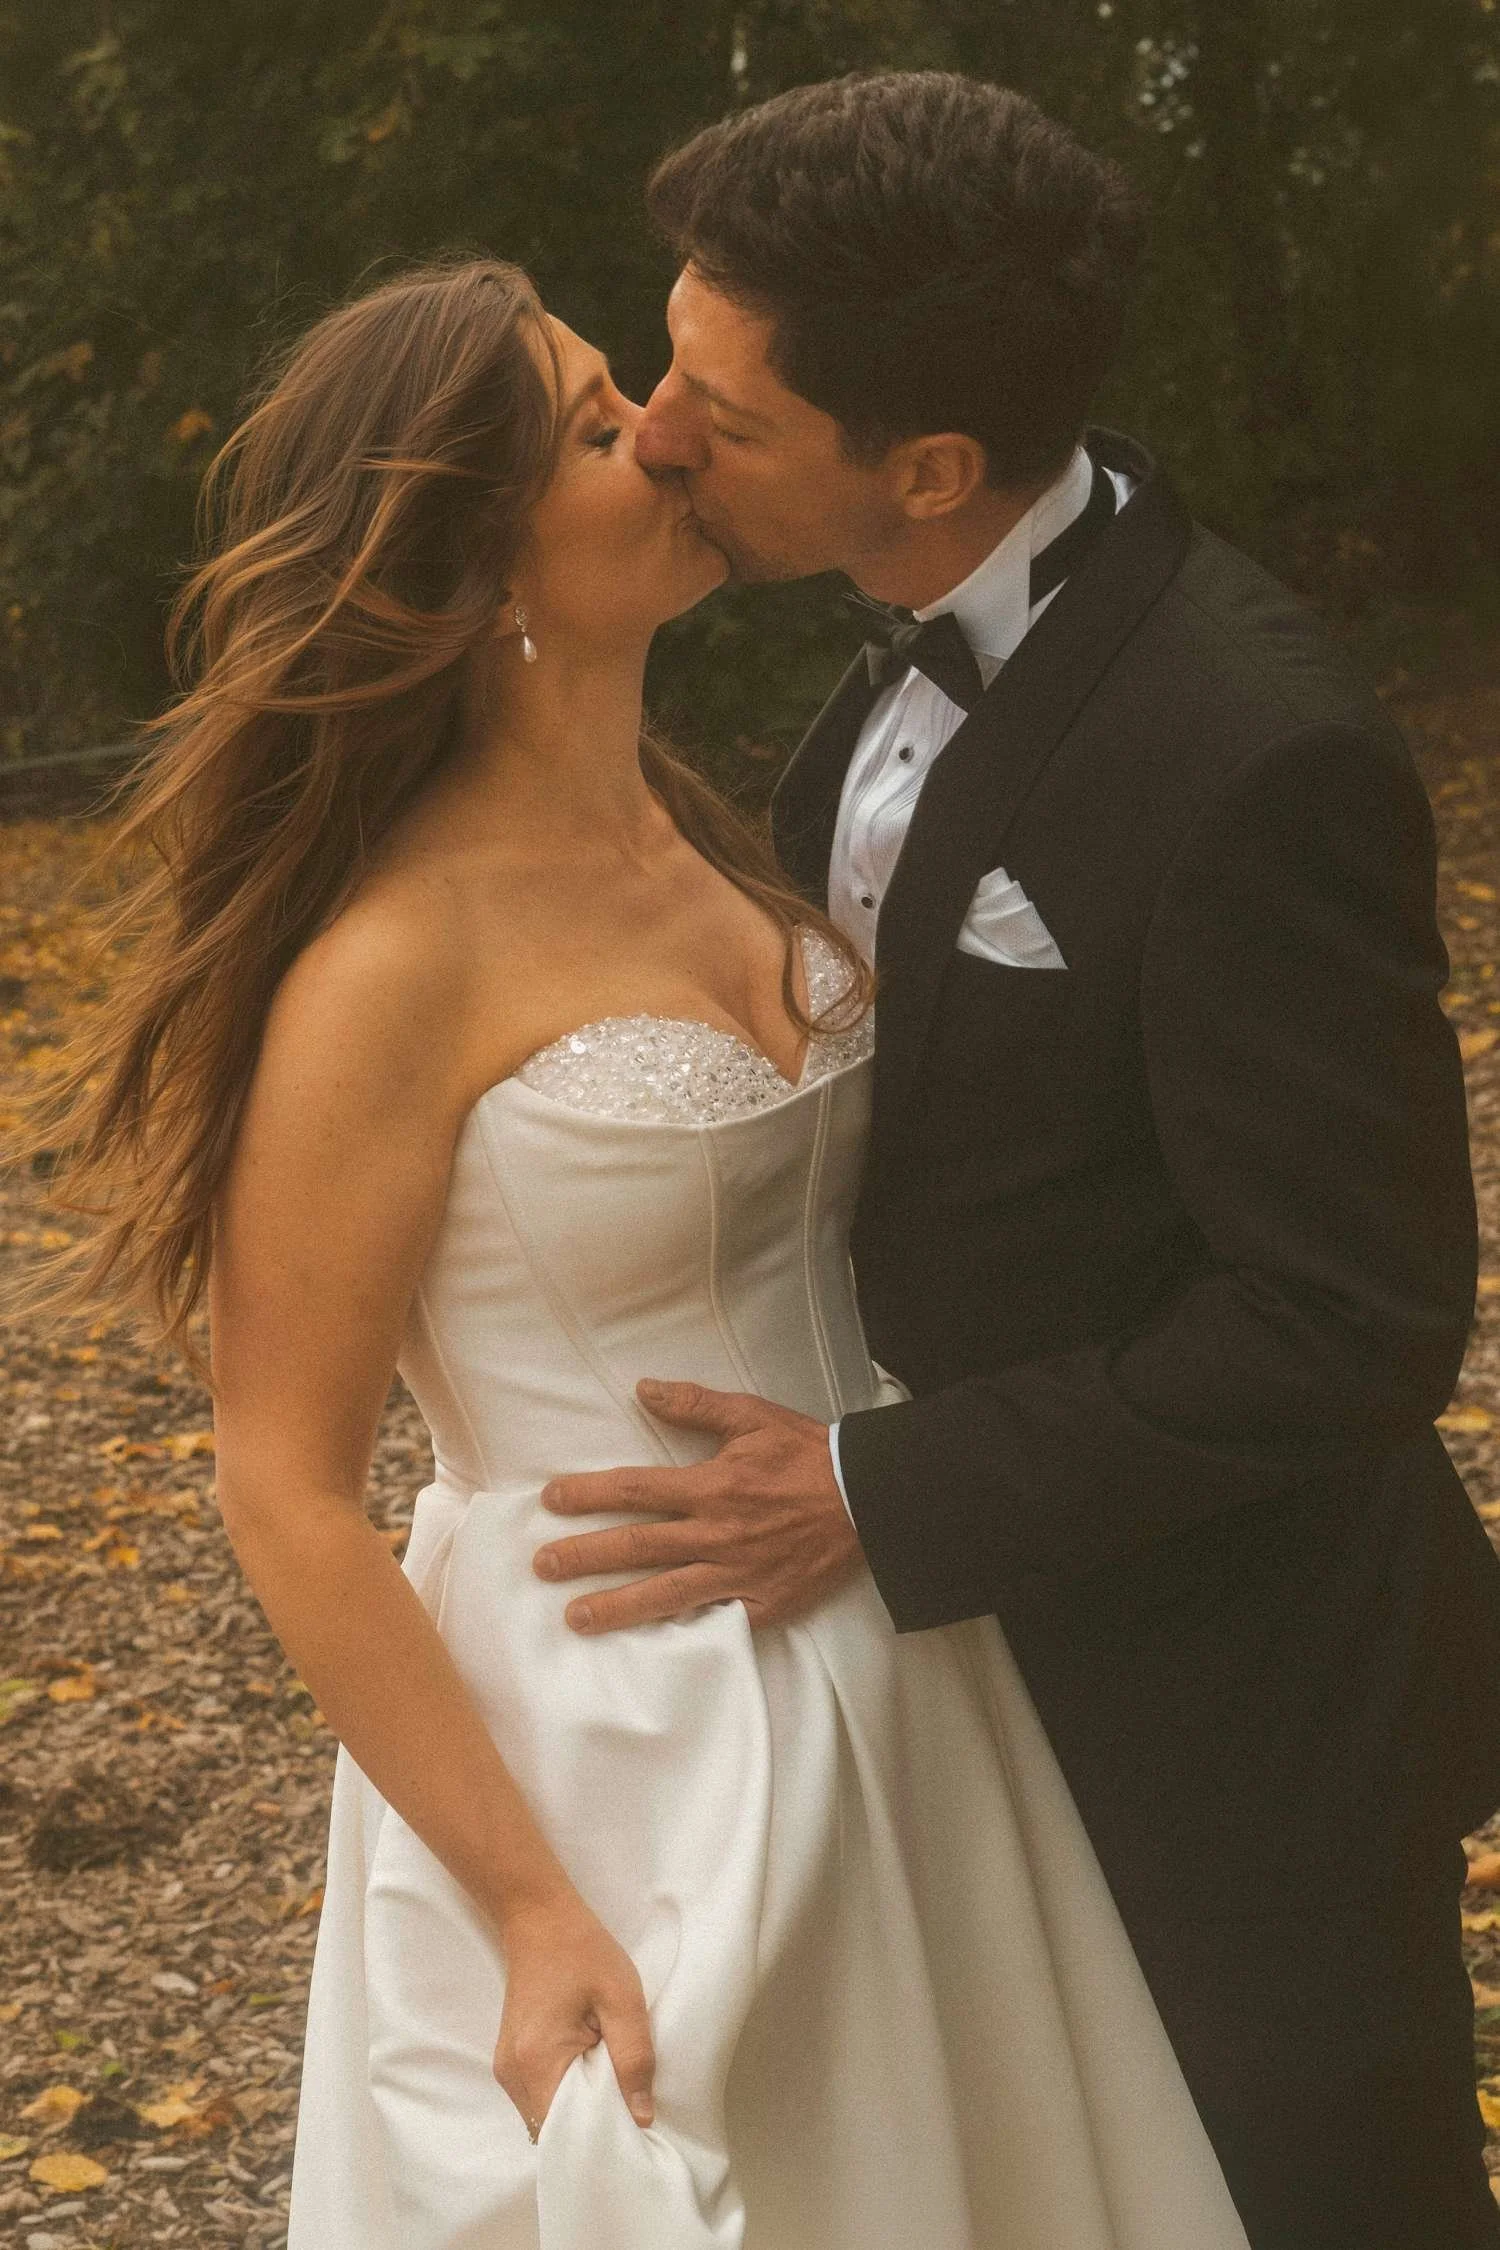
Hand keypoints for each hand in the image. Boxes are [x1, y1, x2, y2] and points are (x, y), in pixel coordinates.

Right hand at [493, 1891, 655, 2139]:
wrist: (539, 1918)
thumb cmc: (583, 1952)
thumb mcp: (623, 1999)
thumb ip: (634, 2058)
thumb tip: (642, 2118)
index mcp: (537, 2062)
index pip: (565, 2134)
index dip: (599, 2139)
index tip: (631, 2133)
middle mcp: (512, 2075)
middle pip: (553, 2130)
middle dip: (590, 2129)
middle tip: (628, 2110)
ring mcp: (507, 2068)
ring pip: (545, 2117)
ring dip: (578, 2112)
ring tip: (611, 2087)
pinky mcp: (511, 2060)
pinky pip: (539, 2097)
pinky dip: (565, 2096)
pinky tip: (590, 2074)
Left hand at [533, 1379, 861, 1633]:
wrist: (867, 1499)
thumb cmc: (806, 1454)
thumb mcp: (753, 1415)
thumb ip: (696, 1404)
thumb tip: (643, 1389)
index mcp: (711, 1485)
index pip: (635, 1490)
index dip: (589, 1493)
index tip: (551, 1499)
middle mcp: (717, 1532)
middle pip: (637, 1546)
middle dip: (584, 1555)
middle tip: (542, 1565)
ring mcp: (737, 1573)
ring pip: (665, 1594)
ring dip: (615, 1606)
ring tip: (574, 1619)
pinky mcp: (761, 1604)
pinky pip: (713, 1621)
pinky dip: (679, 1633)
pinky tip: (645, 1646)